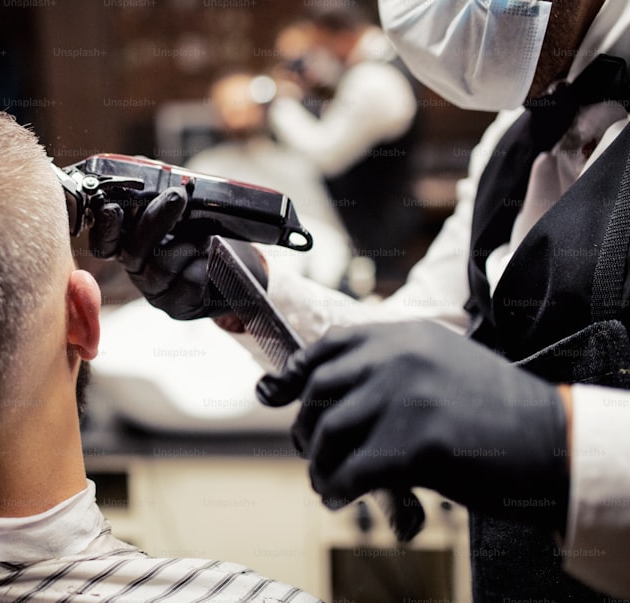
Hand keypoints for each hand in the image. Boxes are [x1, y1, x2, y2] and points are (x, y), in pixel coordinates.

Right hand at [88, 187, 265, 319]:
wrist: (237, 264)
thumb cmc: (203, 228)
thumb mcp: (179, 202)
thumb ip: (155, 185)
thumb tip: (141, 168)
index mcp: (129, 242)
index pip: (104, 241)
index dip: (104, 228)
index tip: (112, 208)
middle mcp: (138, 267)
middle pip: (133, 250)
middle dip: (155, 221)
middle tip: (176, 196)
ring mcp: (157, 290)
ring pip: (161, 267)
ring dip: (186, 242)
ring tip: (206, 231)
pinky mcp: (180, 305)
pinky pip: (186, 285)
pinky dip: (201, 265)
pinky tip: (211, 257)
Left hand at [257, 321, 569, 526]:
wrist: (553, 440)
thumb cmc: (496, 409)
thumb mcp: (442, 363)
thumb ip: (390, 367)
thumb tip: (331, 394)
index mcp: (404, 334)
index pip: (329, 344)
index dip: (297, 372)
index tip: (277, 394)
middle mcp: (398, 358)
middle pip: (319, 390)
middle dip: (304, 426)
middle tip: (307, 451)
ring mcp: (405, 397)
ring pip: (328, 432)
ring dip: (318, 465)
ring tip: (324, 482)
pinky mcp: (415, 443)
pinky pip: (353, 471)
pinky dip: (338, 489)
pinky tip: (340, 497)